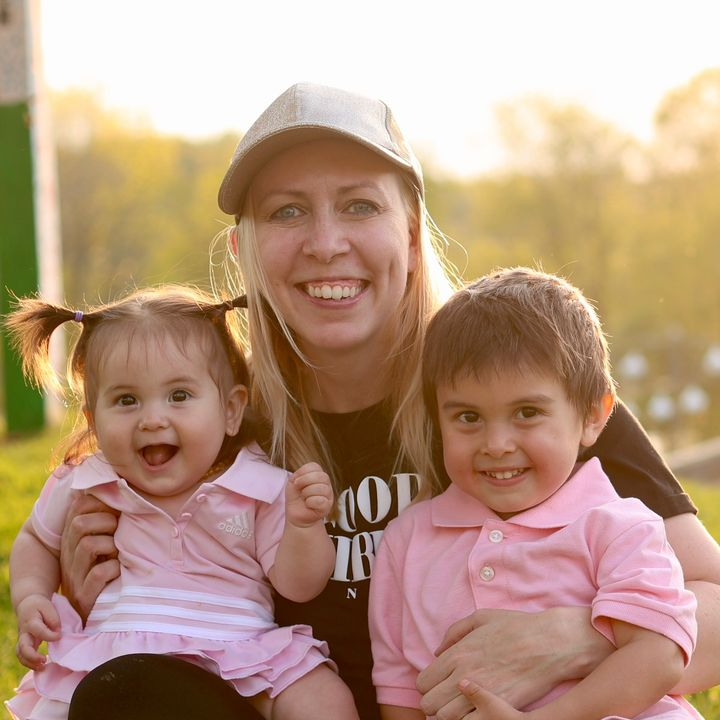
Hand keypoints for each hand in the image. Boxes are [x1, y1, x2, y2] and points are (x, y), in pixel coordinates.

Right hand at [15, 594, 60, 669]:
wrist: (27, 605)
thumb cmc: (40, 606)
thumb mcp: (48, 607)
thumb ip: (54, 619)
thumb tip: (57, 634)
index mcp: (31, 622)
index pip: (39, 631)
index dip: (50, 635)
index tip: (59, 636)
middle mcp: (24, 633)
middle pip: (23, 648)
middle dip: (32, 657)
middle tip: (44, 660)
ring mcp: (22, 640)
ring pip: (20, 655)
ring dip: (29, 663)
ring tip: (42, 667)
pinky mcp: (24, 645)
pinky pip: (23, 656)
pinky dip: (29, 663)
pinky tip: (40, 666)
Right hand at [60, 492, 119, 621]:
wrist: (96, 615)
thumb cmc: (106, 572)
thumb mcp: (103, 544)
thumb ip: (106, 520)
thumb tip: (118, 488)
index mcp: (73, 539)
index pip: (78, 508)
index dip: (99, 502)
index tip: (117, 508)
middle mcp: (69, 555)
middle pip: (80, 524)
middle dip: (106, 521)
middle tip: (119, 530)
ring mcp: (75, 576)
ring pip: (89, 545)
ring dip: (111, 543)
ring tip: (119, 551)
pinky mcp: (85, 596)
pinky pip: (98, 573)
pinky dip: (113, 568)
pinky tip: (119, 569)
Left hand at [285, 463, 333, 527]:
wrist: (296, 515)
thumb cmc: (296, 498)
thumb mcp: (292, 483)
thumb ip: (298, 475)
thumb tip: (303, 475)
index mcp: (318, 475)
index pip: (315, 466)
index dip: (303, 472)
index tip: (296, 480)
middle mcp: (325, 483)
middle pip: (321, 476)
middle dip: (305, 481)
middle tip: (298, 488)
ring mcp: (328, 495)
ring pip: (322, 488)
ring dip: (307, 493)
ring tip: (304, 498)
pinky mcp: (327, 506)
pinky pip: (321, 501)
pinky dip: (310, 502)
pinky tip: (308, 504)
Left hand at [417, 607, 606, 718]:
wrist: (550, 642)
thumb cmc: (516, 627)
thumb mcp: (480, 618)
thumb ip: (454, 633)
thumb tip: (438, 651)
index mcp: (457, 653)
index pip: (423, 682)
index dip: (428, 685)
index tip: (438, 683)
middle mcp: (464, 675)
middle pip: (429, 704)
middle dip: (434, 702)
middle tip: (446, 697)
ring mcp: (482, 694)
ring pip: (445, 718)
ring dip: (449, 713)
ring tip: (460, 705)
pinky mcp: (500, 708)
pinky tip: (476, 711)